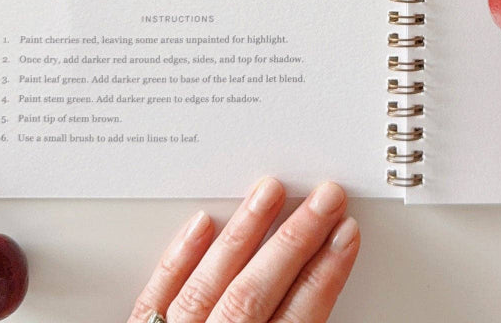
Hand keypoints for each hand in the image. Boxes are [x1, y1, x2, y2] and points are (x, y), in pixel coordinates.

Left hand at [127, 178, 359, 322]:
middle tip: (325, 197)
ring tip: (271, 190)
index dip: (325, 274)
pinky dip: (179, 259)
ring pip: (209, 283)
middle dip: (296, 239)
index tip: (346, 235)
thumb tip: (319, 286)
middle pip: (256, 291)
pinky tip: (201, 223)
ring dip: (245, 232)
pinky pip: (155, 297)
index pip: (296, 320)